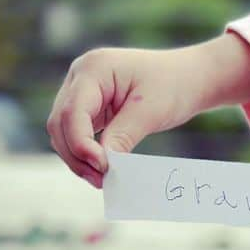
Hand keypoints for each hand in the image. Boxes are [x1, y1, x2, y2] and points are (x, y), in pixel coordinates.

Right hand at [46, 33, 249, 187]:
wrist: (189, 78)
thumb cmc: (174, 86)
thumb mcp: (150, 112)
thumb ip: (122, 136)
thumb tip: (102, 166)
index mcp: (94, 68)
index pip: (73, 112)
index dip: (81, 144)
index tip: (103, 168)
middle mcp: (81, 77)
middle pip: (60, 123)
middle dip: (76, 155)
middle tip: (101, 180)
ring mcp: (82, 91)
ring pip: (63, 132)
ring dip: (78, 158)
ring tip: (103, 180)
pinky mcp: (90, 107)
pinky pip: (77, 134)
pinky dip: (86, 153)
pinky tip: (103, 169)